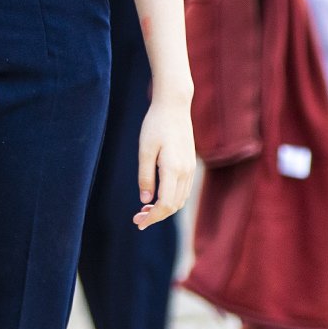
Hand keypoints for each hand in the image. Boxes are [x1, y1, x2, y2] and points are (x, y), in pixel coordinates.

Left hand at [133, 96, 195, 228]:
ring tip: (144, 210)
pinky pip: (183, 190)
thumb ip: (145, 176)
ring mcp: (190, 168)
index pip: (165, 204)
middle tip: (137, 219)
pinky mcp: (191, 164)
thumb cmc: (155, 124)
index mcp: (173, 169)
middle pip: (174, 206)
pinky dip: (171, 199)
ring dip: (164, 209)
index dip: (152, 217)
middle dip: (156, 216)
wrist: (174, 105)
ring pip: (180, 200)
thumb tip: (145, 200)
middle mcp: (185, 171)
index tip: (138, 223)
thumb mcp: (144, 149)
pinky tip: (157, 197)